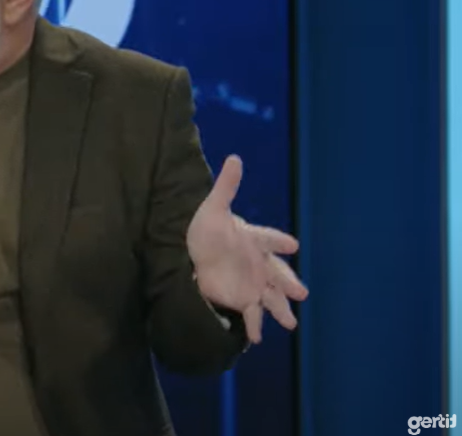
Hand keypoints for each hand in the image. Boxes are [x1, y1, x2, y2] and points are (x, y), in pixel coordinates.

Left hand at [187, 155, 308, 342]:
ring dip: (280, 309)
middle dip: (288, 283)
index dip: (277, 240)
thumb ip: (226, 186)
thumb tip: (235, 158)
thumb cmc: (207, 230)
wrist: (195, 255)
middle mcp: (257, 262)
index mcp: (253, 239)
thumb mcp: (213, 208)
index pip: (267, 238)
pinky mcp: (241, 297)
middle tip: (301, 293)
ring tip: (291, 324)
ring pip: (270, 296)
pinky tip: (257, 338)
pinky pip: (252, 313)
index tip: (292, 244)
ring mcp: (252, 282)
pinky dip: (255, 325)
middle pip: (276, 274)